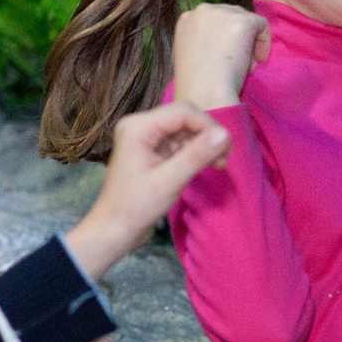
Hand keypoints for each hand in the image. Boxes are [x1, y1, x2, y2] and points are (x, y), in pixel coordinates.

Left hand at [65, 101, 229, 278]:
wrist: (114, 228)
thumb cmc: (136, 207)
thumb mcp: (169, 182)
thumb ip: (196, 156)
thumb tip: (225, 134)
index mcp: (138, 127)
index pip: (182, 112)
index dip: (208, 126)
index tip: (226, 148)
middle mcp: (140, 125)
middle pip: (184, 118)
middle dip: (207, 135)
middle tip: (224, 158)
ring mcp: (145, 136)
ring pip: (184, 129)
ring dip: (203, 144)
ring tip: (218, 165)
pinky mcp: (151, 148)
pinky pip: (178, 141)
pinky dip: (194, 152)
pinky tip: (206, 165)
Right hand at [172, 3, 269, 110]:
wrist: (203, 93)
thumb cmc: (197, 85)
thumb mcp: (192, 56)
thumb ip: (205, 43)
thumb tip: (227, 43)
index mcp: (187, 19)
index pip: (214, 21)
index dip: (225, 40)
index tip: (226, 60)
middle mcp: (202, 10)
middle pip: (232, 16)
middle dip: (239, 40)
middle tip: (239, 66)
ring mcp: (222, 13)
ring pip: (247, 21)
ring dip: (250, 43)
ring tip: (246, 68)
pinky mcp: (241, 21)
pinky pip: (262, 25)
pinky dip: (264, 43)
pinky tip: (255, 63)